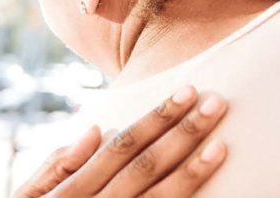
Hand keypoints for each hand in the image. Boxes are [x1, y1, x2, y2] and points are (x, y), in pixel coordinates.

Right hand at [12, 85, 227, 196]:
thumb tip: (97, 127)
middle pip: (147, 166)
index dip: (157, 118)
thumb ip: (57, 164)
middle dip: (184, 134)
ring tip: (221, 144)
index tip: (188, 92)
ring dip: (193, 172)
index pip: (123, 145)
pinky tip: (210, 190)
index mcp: (73, 190)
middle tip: (217, 103)